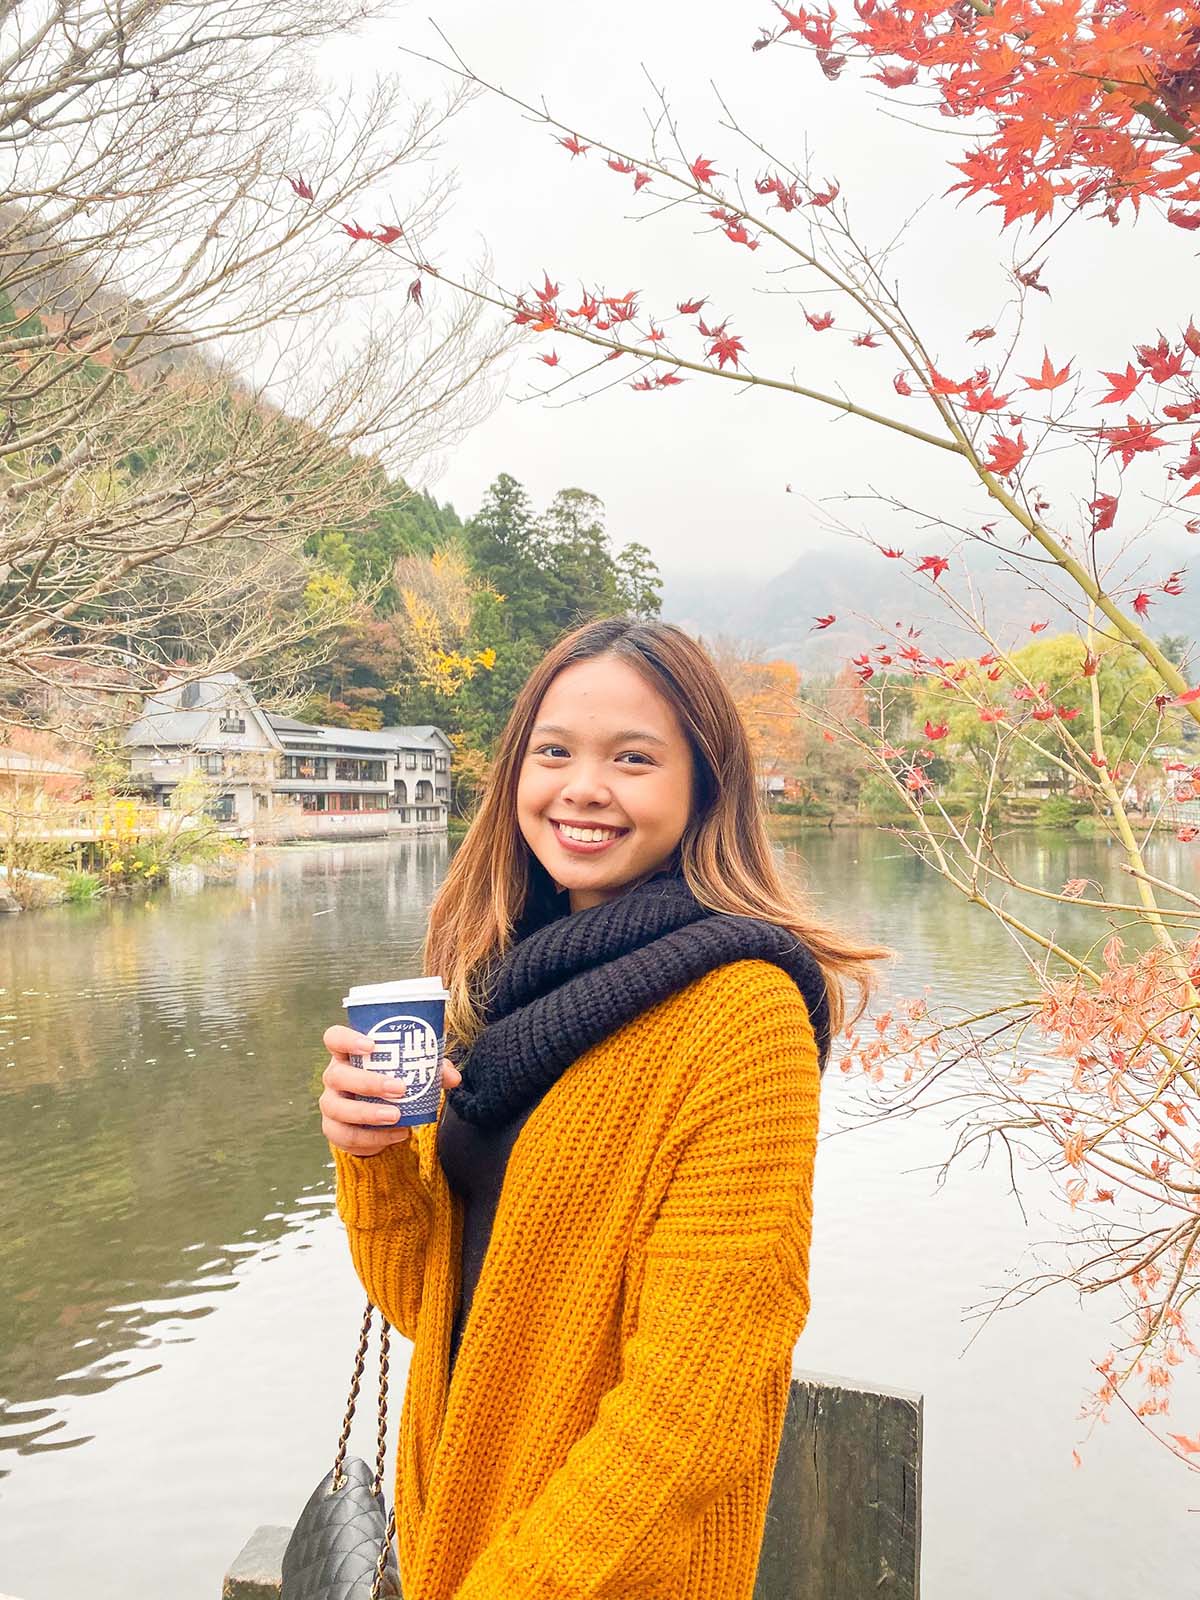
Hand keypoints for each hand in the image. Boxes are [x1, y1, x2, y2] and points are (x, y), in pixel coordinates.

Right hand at [320, 1023, 462, 1156]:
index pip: (334, 1037)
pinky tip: (398, 1134)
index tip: (371, 1045)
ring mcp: (331, 1103)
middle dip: (368, 1082)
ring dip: (368, 1113)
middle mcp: (334, 1076)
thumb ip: (432, 1069)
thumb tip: (453, 1076)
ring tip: (397, 1116)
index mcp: (348, 1053)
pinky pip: (346, 1136)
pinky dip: (374, 1137)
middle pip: (336, 1075)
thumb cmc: (394, 1081)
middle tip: (399, 1089)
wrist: (381, 1119)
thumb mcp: (412, 1071)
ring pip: (337, 1108)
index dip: (347, 1038)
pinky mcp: (333, 1129)